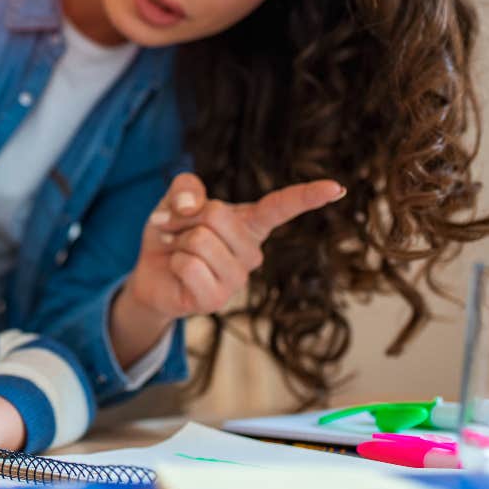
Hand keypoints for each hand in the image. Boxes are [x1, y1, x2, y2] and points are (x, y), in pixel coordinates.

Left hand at [128, 172, 344, 318]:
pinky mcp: (217, 300)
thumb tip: (190, 206)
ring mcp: (237, 279)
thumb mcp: (175, 201)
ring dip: (176, 240)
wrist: (152, 276)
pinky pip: (189, 265)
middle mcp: (251, 252)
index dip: (308, 196)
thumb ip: (185, 188)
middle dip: (185, 217)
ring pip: (200, 240)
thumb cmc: (172, 235)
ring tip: (178, 251)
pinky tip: (177, 270)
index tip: (336, 188)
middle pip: (216, 214)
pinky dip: (173, 261)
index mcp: (250, 224)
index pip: (282, 207)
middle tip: (178, 230)